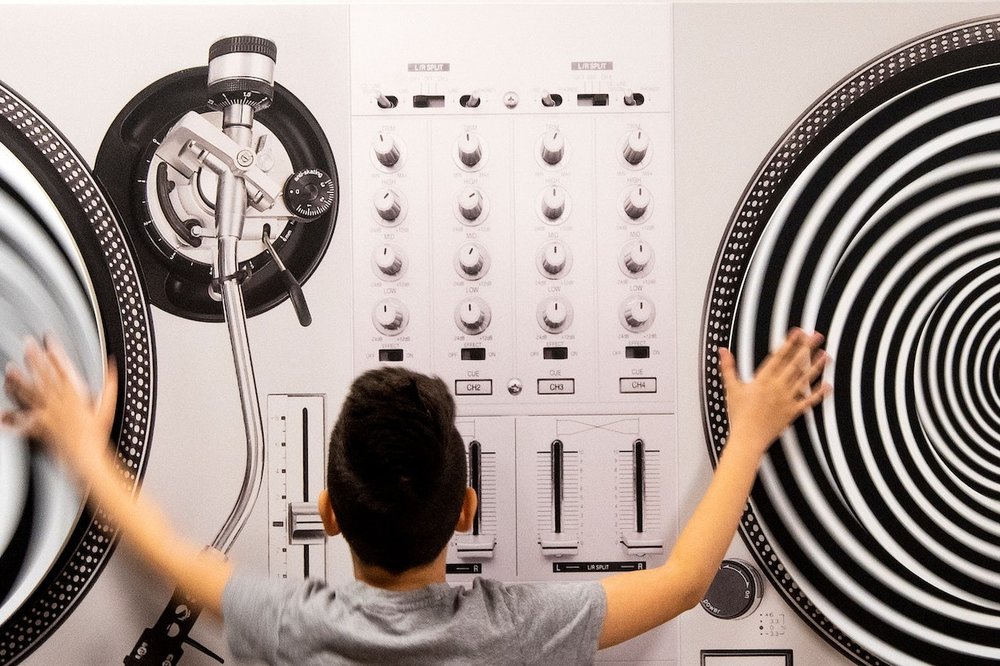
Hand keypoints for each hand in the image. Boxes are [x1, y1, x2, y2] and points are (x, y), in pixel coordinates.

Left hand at [2, 336, 116, 470]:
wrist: (86, 457)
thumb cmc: (98, 435)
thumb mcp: (108, 408)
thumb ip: (109, 385)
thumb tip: (112, 366)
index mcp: (76, 396)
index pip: (64, 369)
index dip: (56, 352)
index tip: (49, 340)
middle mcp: (59, 402)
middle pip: (45, 376)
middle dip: (35, 359)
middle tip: (26, 345)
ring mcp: (48, 414)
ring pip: (31, 393)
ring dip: (20, 380)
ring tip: (10, 368)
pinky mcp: (40, 427)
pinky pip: (23, 421)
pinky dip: (11, 418)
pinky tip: (2, 413)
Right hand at [719, 329, 830, 455]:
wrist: (748, 437)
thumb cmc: (738, 414)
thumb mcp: (731, 388)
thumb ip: (728, 367)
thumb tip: (722, 351)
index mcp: (763, 379)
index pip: (779, 357)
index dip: (789, 343)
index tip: (798, 332)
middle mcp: (778, 387)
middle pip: (795, 364)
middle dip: (807, 348)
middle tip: (817, 336)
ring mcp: (787, 399)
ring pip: (805, 379)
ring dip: (816, 367)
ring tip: (826, 355)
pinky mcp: (792, 411)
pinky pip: (808, 401)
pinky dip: (819, 394)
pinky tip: (828, 385)